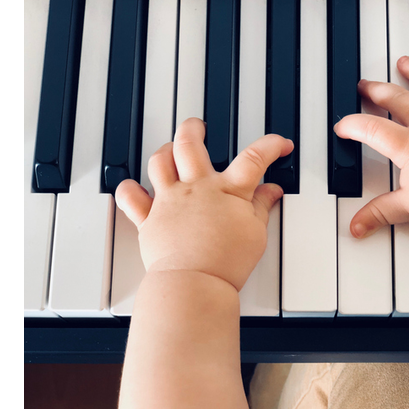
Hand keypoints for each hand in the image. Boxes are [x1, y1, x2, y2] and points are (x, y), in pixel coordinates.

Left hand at [115, 118, 293, 290]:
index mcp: (228, 191)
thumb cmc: (226, 262)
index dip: (271, 146)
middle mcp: (196, 188)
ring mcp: (170, 201)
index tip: (280, 145)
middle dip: (193, 128)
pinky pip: (131, 197)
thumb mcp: (256, 233)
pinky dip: (128, 189)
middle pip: (190, 144)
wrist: (195, 283)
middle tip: (198, 126)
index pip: (254, 158)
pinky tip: (131, 186)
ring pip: (159, 162)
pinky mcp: (149, 218)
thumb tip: (271, 192)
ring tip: (170, 149)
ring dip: (164, 151)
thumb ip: (262, 207)